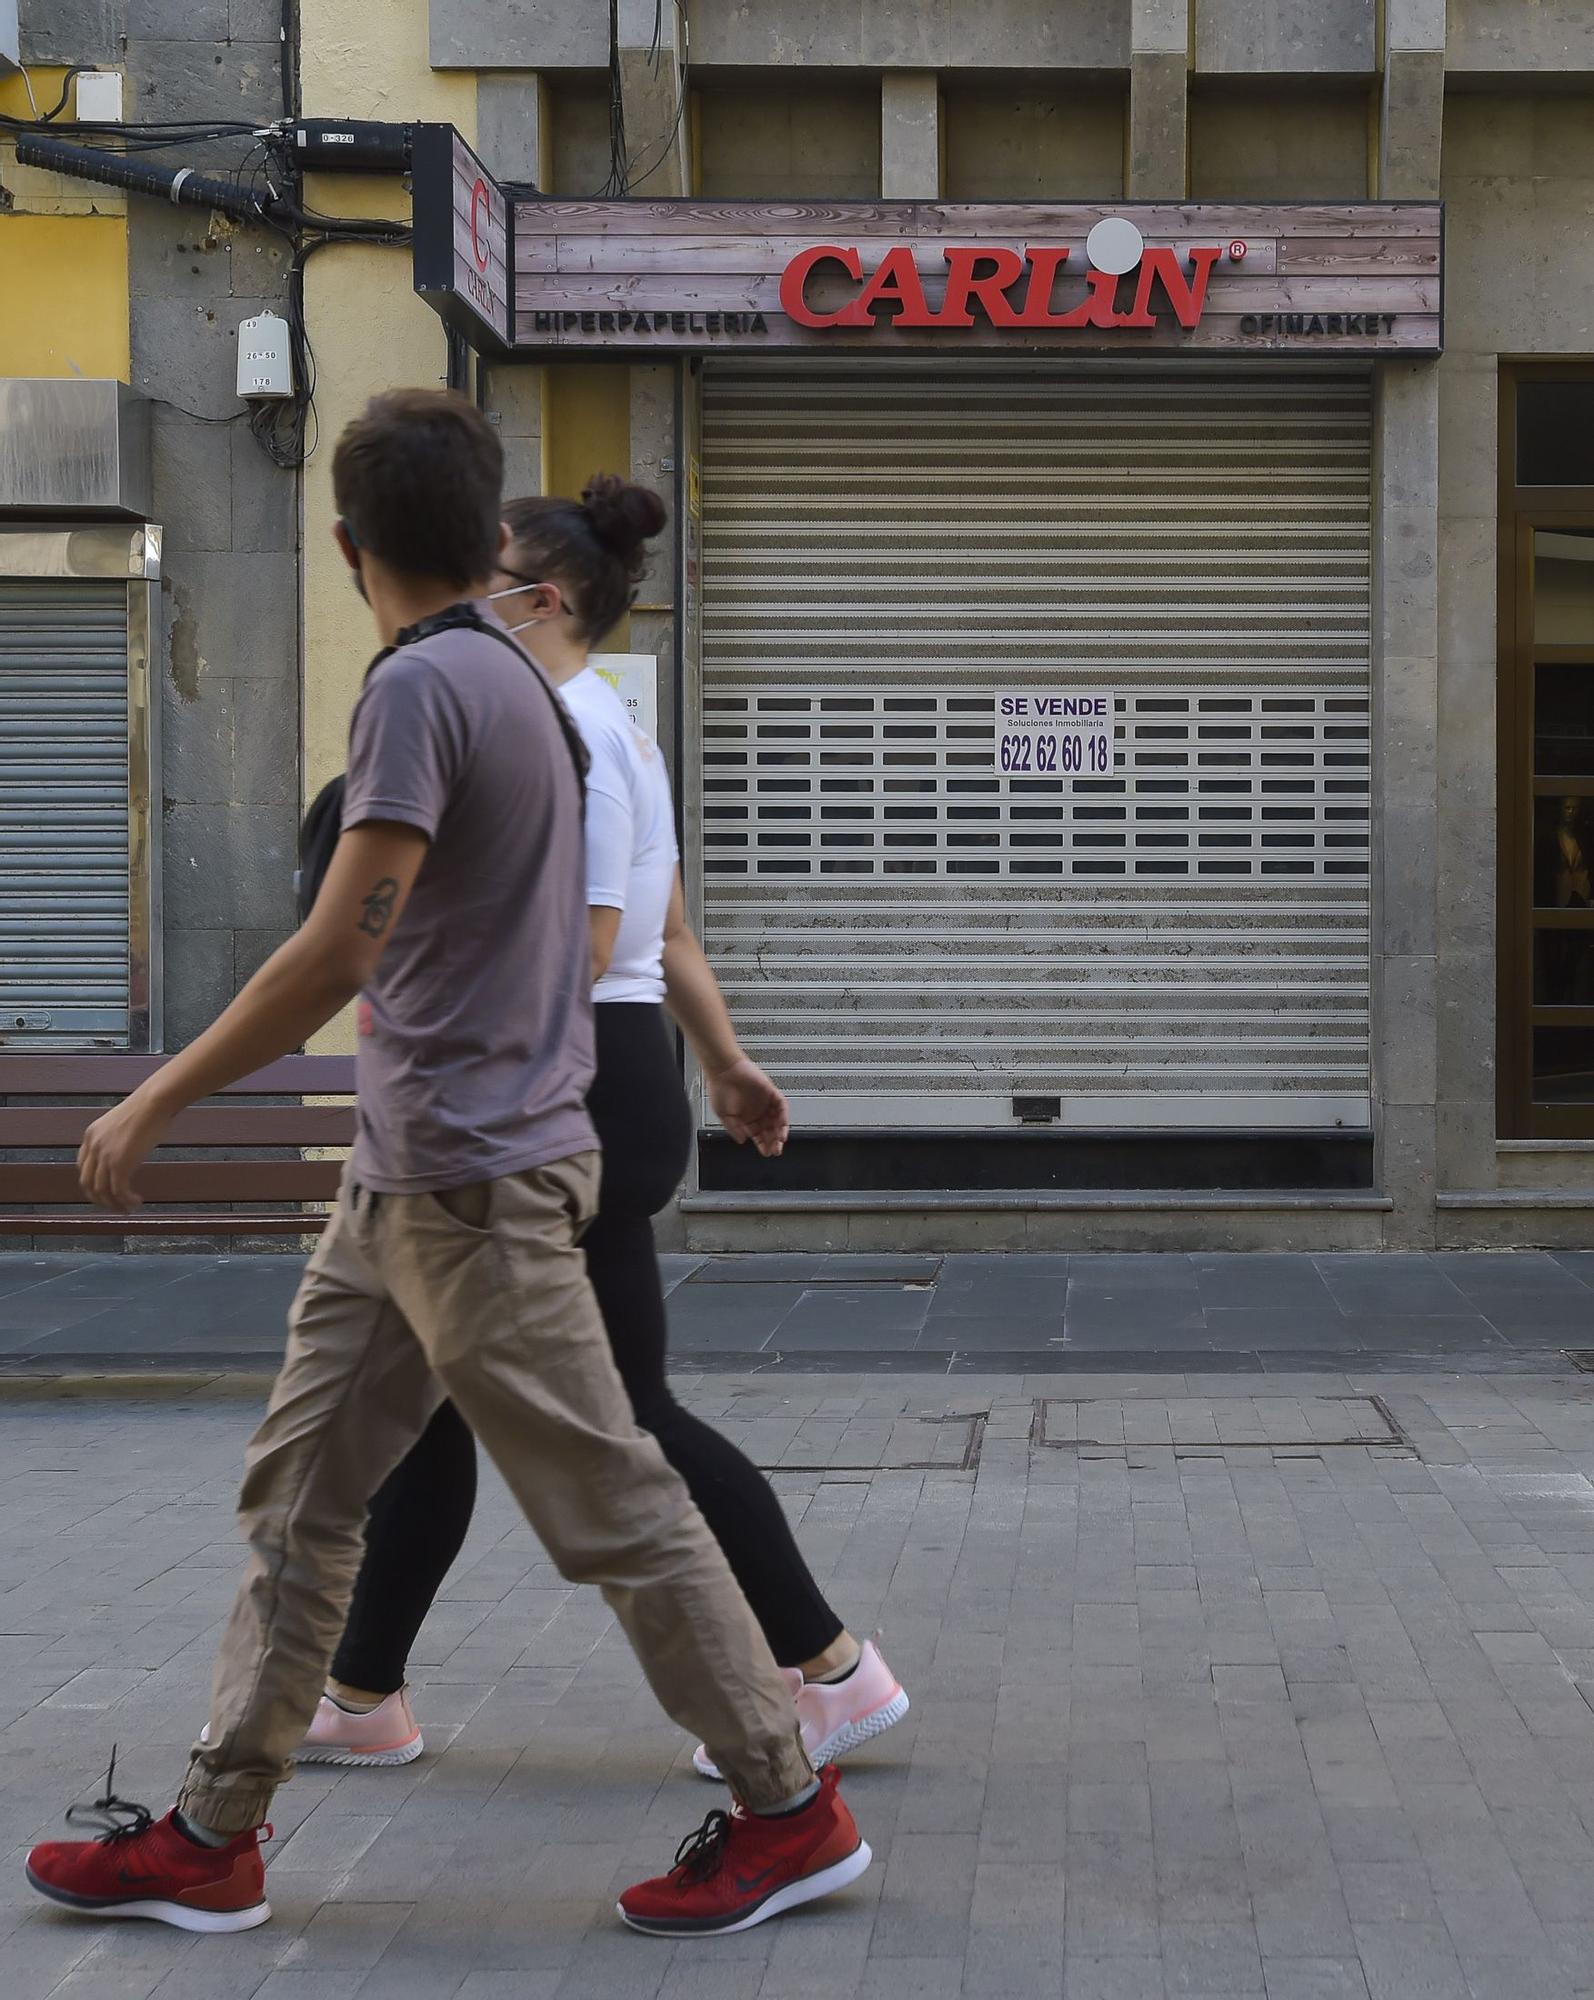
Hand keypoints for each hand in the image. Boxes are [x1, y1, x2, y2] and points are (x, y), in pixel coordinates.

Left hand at [77, 1088, 173, 1211]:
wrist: (154, 1103)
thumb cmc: (148, 1108)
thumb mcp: (123, 1123)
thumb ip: (118, 1138)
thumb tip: (129, 1151)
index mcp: (91, 1135)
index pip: (82, 1166)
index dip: (92, 1182)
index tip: (106, 1190)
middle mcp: (93, 1147)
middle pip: (87, 1183)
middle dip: (100, 1199)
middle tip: (115, 1205)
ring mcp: (105, 1156)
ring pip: (101, 1191)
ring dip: (114, 1204)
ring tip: (128, 1208)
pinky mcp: (120, 1165)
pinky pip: (118, 1191)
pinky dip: (126, 1200)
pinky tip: (136, 1201)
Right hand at [707, 1055, 789, 1157]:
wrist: (723, 1069)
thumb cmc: (719, 1087)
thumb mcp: (723, 1115)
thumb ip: (733, 1129)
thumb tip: (742, 1140)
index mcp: (746, 1118)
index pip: (758, 1135)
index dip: (762, 1144)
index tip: (766, 1153)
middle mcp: (757, 1111)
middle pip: (769, 1130)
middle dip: (773, 1141)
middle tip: (776, 1150)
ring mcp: (765, 1102)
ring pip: (777, 1120)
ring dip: (780, 1131)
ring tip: (780, 1141)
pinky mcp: (770, 1092)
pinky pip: (781, 1106)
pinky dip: (783, 1117)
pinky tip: (781, 1126)